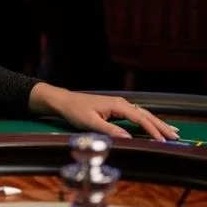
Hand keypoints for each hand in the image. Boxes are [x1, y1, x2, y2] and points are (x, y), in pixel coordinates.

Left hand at [29, 83, 178, 141]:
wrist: (64, 101)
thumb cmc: (75, 111)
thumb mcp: (90, 123)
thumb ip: (109, 130)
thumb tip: (128, 138)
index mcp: (116, 105)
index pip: (139, 118)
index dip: (151, 129)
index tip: (162, 140)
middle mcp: (120, 103)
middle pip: (145, 114)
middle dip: (160, 125)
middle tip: (176, 136)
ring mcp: (119, 104)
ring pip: (142, 113)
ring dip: (157, 123)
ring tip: (171, 132)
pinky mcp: (116, 108)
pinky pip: (136, 114)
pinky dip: (147, 120)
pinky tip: (153, 125)